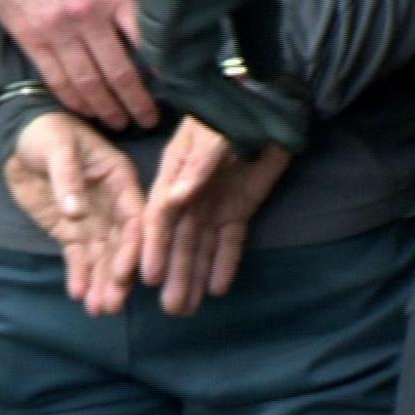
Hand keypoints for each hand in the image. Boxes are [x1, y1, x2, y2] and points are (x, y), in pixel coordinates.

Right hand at [0, 0, 159, 131]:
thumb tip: (144, 26)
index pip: (146, 39)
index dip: (161, 69)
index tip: (171, 87)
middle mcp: (88, 13)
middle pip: (119, 71)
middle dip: (137, 102)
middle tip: (148, 119)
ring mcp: (57, 29)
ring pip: (88, 83)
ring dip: (107, 109)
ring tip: (119, 123)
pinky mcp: (30, 38)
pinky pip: (56, 79)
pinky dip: (73, 100)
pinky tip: (85, 110)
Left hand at [3, 112, 144, 315]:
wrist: (19, 139)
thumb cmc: (47, 133)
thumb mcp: (59, 147)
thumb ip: (69, 178)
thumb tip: (76, 213)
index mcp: (120, 180)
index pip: (134, 218)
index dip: (132, 247)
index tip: (125, 273)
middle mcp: (112, 205)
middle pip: (120, 245)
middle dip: (117, 276)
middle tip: (112, 304)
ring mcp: (92, 220)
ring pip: (102, 257)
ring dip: (101, 283)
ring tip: (99, 309)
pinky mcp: (70, 232)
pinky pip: (78, 257)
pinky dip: (79, 275)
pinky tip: (79, 294)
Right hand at [140, 117, 289, 314]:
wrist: (267, 105)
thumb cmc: (231, 112)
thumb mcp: (212, 134)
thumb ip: (196, 166)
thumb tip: (175, 199)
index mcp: (174, 176)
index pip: (159, 217)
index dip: (153, 247)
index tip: (147, 276)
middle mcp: (189, 196)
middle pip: (178, 241)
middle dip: (173, 274)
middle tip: (170, 308)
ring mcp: (213, 204)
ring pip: (201, 247)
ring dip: (193, 276)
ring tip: (186, 309)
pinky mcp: (239, 209)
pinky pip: (230, 242)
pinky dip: (224, 264)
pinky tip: (217, 289)